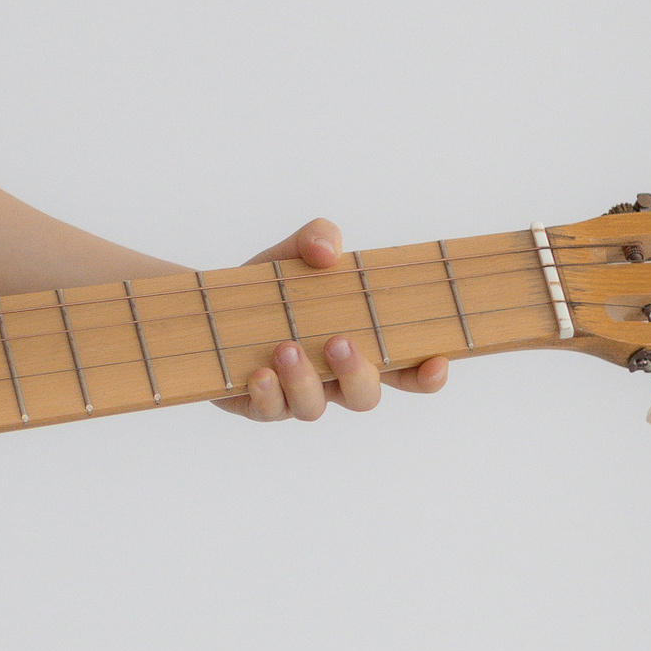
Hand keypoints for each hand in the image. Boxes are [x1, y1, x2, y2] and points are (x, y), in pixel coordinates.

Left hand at [223, 219, 451, 422]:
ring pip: (314, 408)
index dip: (426, 376)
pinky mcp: (258, 404)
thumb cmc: (271, 287)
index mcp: (359, 346)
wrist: (214, 307)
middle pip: (364, 397)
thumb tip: (328, 252)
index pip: (406, 370)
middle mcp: (332, 378)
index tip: (435, 362)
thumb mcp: (293, 253)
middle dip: (356, 374)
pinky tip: (259, 374)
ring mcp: (295, 395)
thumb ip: (317, 238)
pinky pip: (269, 412)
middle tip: (338, 341)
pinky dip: (267, 394)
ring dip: (304, 380)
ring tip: (285, 347)